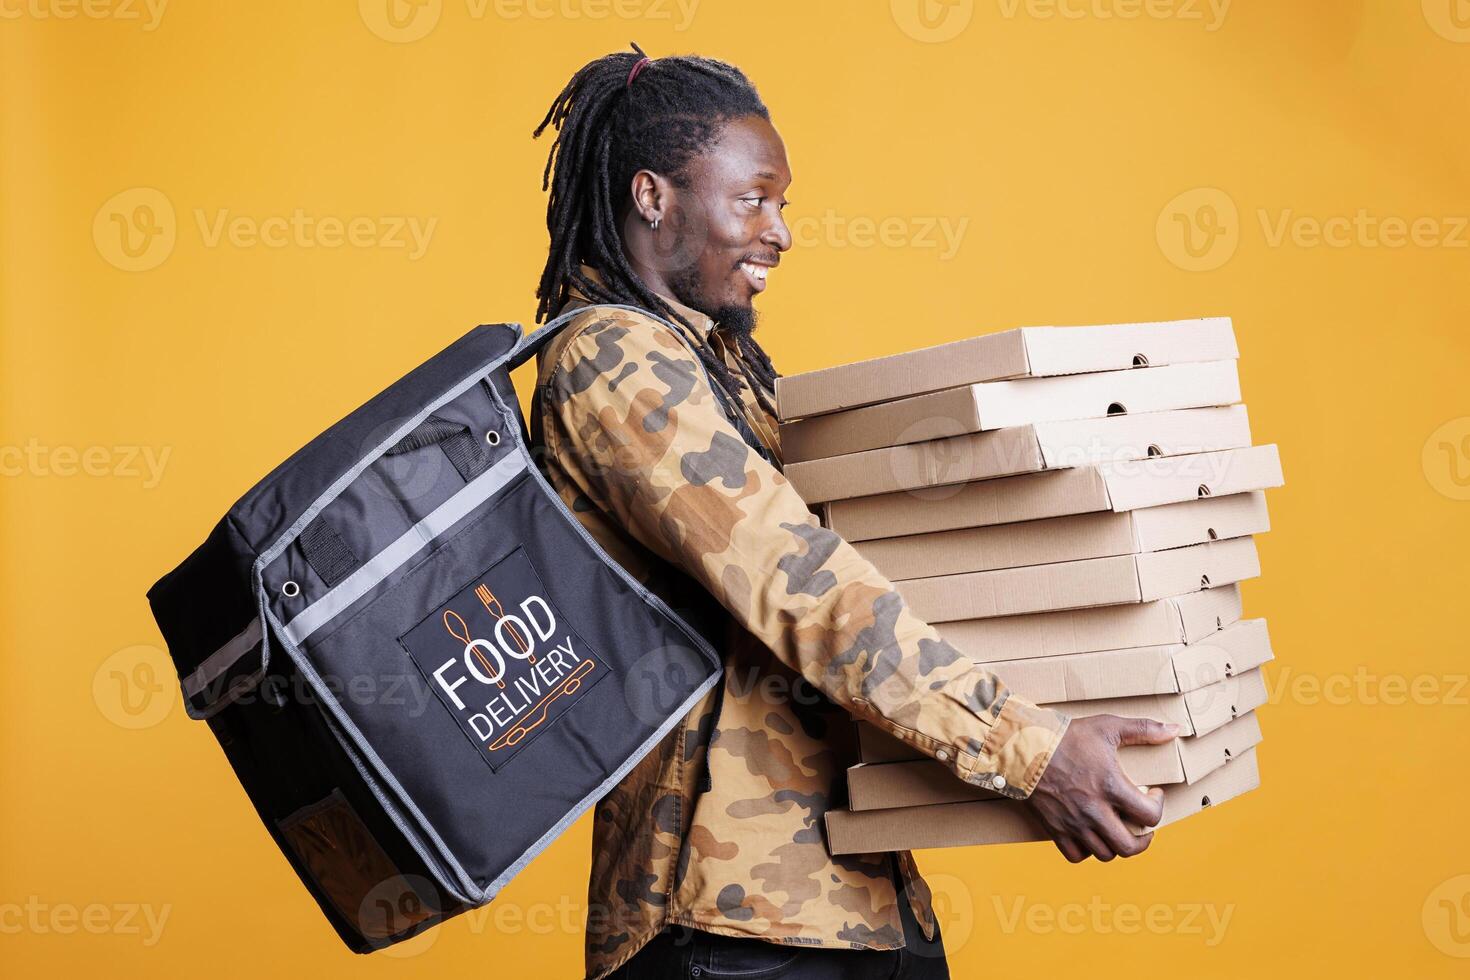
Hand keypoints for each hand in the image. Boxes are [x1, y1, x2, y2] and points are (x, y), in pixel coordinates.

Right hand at [1025, 714, 1176, 862]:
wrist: (1023, 747)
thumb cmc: (1065, 736)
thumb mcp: (1107, 726)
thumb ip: (1143, 729)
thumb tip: (1174, 730)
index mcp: (1111, 787)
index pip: (1150, 816)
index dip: (1159, 807)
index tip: (1153, 794)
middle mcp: (1094, 811)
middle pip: (1130, 847)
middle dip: (1143, 840)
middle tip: (1142, 825)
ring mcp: (1074, 823)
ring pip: (1105, 854)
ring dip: (1116, 845)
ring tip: (1117, 828)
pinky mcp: (1055, 829)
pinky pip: (1076, 856)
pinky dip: (1087, 851)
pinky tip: (1090, 835)